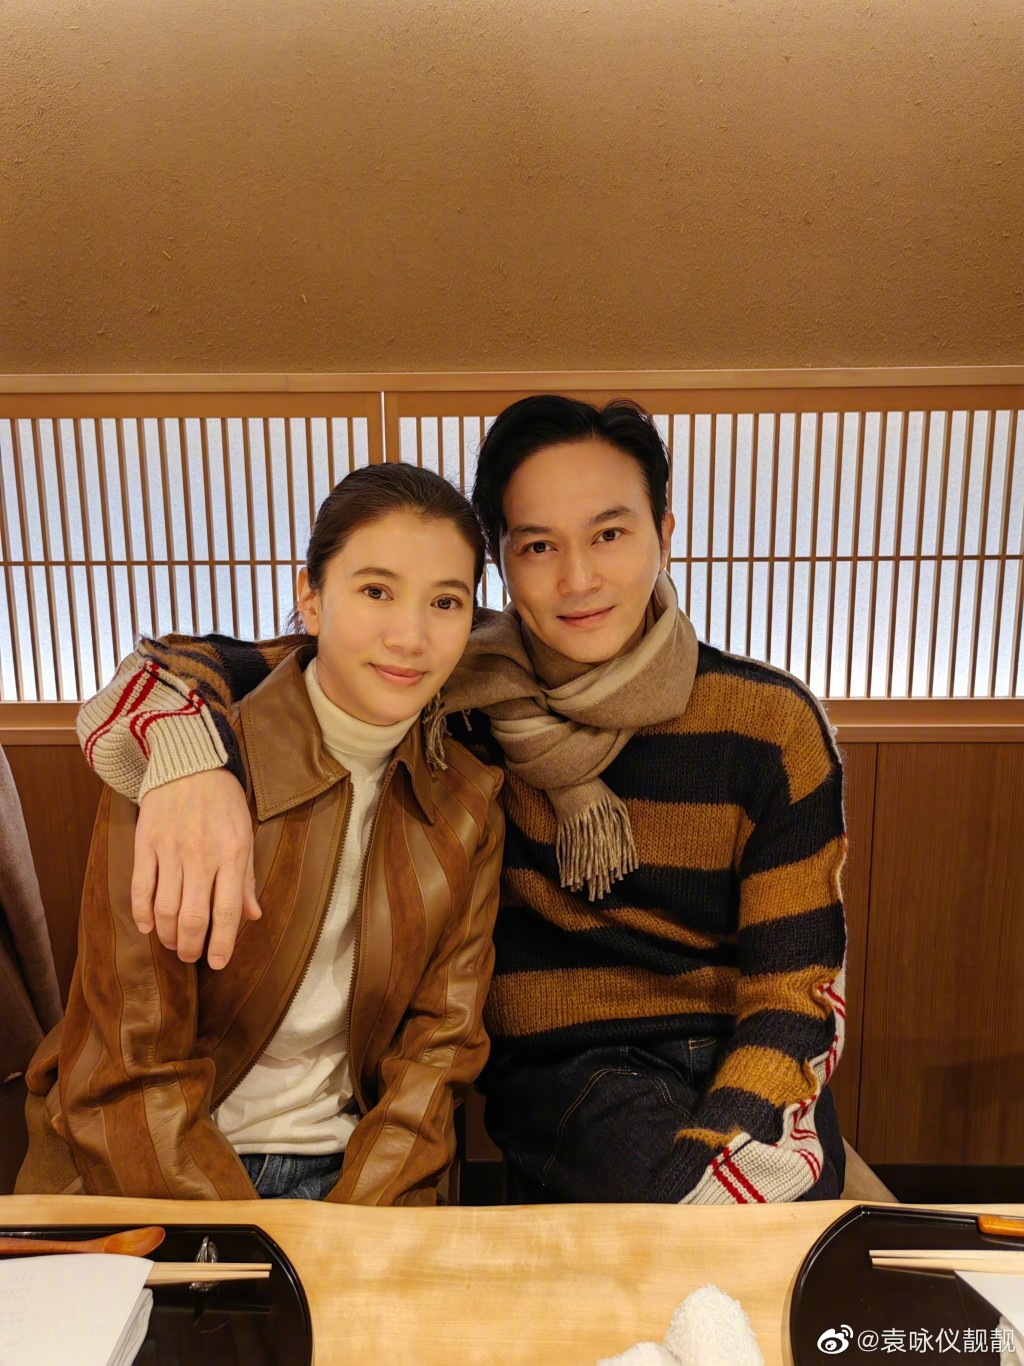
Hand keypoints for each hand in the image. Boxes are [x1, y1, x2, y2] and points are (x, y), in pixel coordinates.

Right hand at [131, 770, 260, 968]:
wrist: (189, 764)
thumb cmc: (223, 803)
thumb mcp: (245, 835)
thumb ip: (246, 878)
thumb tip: (253, 916)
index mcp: (232, 855)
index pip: (227, 911)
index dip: (222, 943)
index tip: (218, 963)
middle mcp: (201, 856)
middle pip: (192, 917)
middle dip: (189, 946)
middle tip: (189, 956)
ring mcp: (170, 850)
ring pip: (164, 908)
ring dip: (166, 934)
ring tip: (171, 942)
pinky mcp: (146, 844)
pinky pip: (140, 888)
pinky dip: (142, 913)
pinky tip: (147, 926)